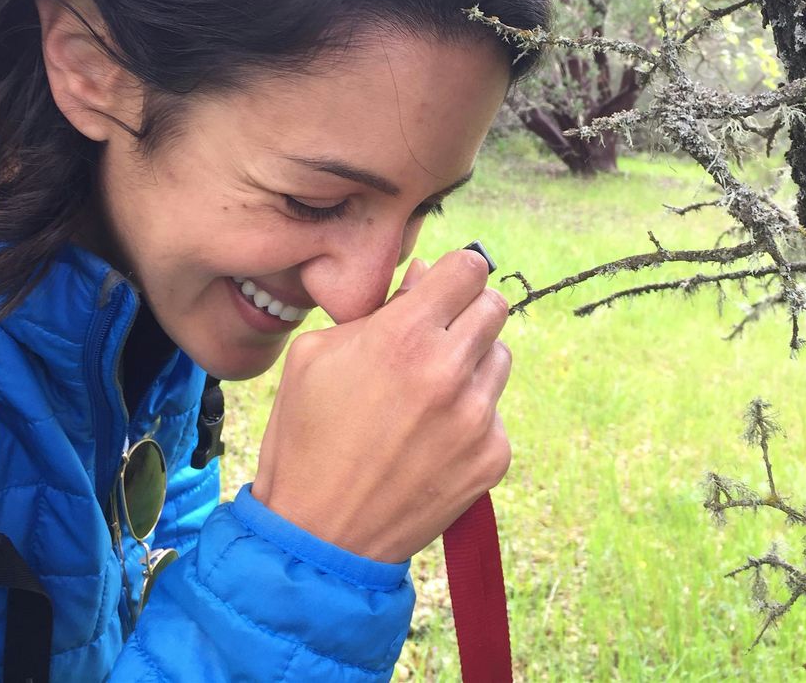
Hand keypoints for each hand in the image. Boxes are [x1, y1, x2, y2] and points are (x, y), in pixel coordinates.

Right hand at [251, 249, 512, 562]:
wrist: (317, 536)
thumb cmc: (306, 438)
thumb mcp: (317, 356)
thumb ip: (379, 309)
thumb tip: (426, 278)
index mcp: (403, 336)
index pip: (468, 269)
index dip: (454, 273)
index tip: (443, 287)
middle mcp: (448, 371)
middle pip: (494, 306)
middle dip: (466, 312)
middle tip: (436, 336)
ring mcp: (476, 417)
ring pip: (500, 358)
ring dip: (472, 364)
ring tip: (427, 394)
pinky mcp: (492, 456)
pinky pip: (494, 413)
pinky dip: (470, 417)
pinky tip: (431, 439)